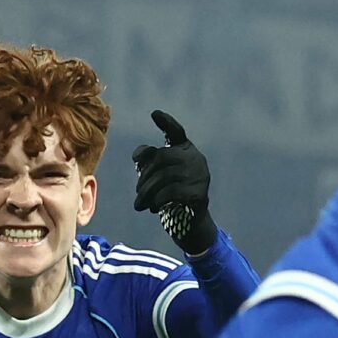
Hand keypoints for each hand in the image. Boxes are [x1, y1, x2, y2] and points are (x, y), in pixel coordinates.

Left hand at [132, 110, 216, 254]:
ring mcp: (200, 175)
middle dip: (145, 177)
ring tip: (141, 204)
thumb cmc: (170, 197)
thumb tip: (139, 154)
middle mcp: (196, 159)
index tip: (154, 113)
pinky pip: (172, 192)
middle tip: (137, 194)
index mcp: (185, 151)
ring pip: (166, 176)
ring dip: (148, 192)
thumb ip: (148, 163)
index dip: (166, 122)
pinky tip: (153, 208)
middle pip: (163, 158)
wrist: (189, 224)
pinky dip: (158, 200)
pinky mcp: (200, 193)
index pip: (176, 132)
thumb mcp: (157, 177)